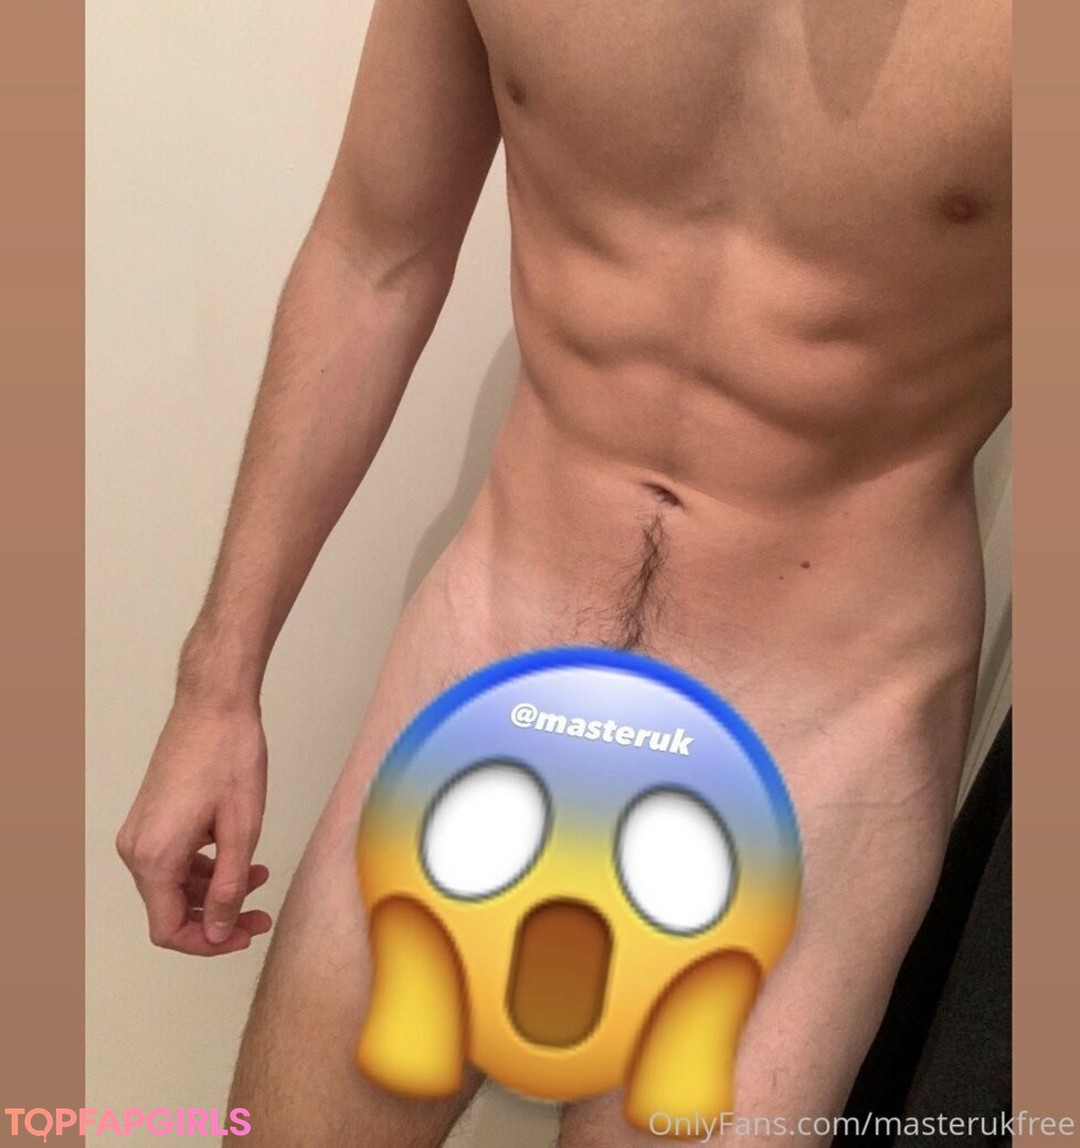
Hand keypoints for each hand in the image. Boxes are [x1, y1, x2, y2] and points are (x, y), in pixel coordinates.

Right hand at [117, 698, 272, 954]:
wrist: (213, 704)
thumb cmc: (230, 756)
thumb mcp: (241, 830)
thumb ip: (228, 888)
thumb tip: (216, 931)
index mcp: (154, 856)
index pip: (168, 929)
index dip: (208, 942)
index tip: (246, 933)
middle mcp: (135, 848)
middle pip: (169, 910)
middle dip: (216, 917)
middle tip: (261, 913)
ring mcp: (139, 831)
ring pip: (173, 885)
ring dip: (214, 891)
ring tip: (260, 878)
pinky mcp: (150, 817)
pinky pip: (172, 860)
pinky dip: (203, 867)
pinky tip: (239, 857)